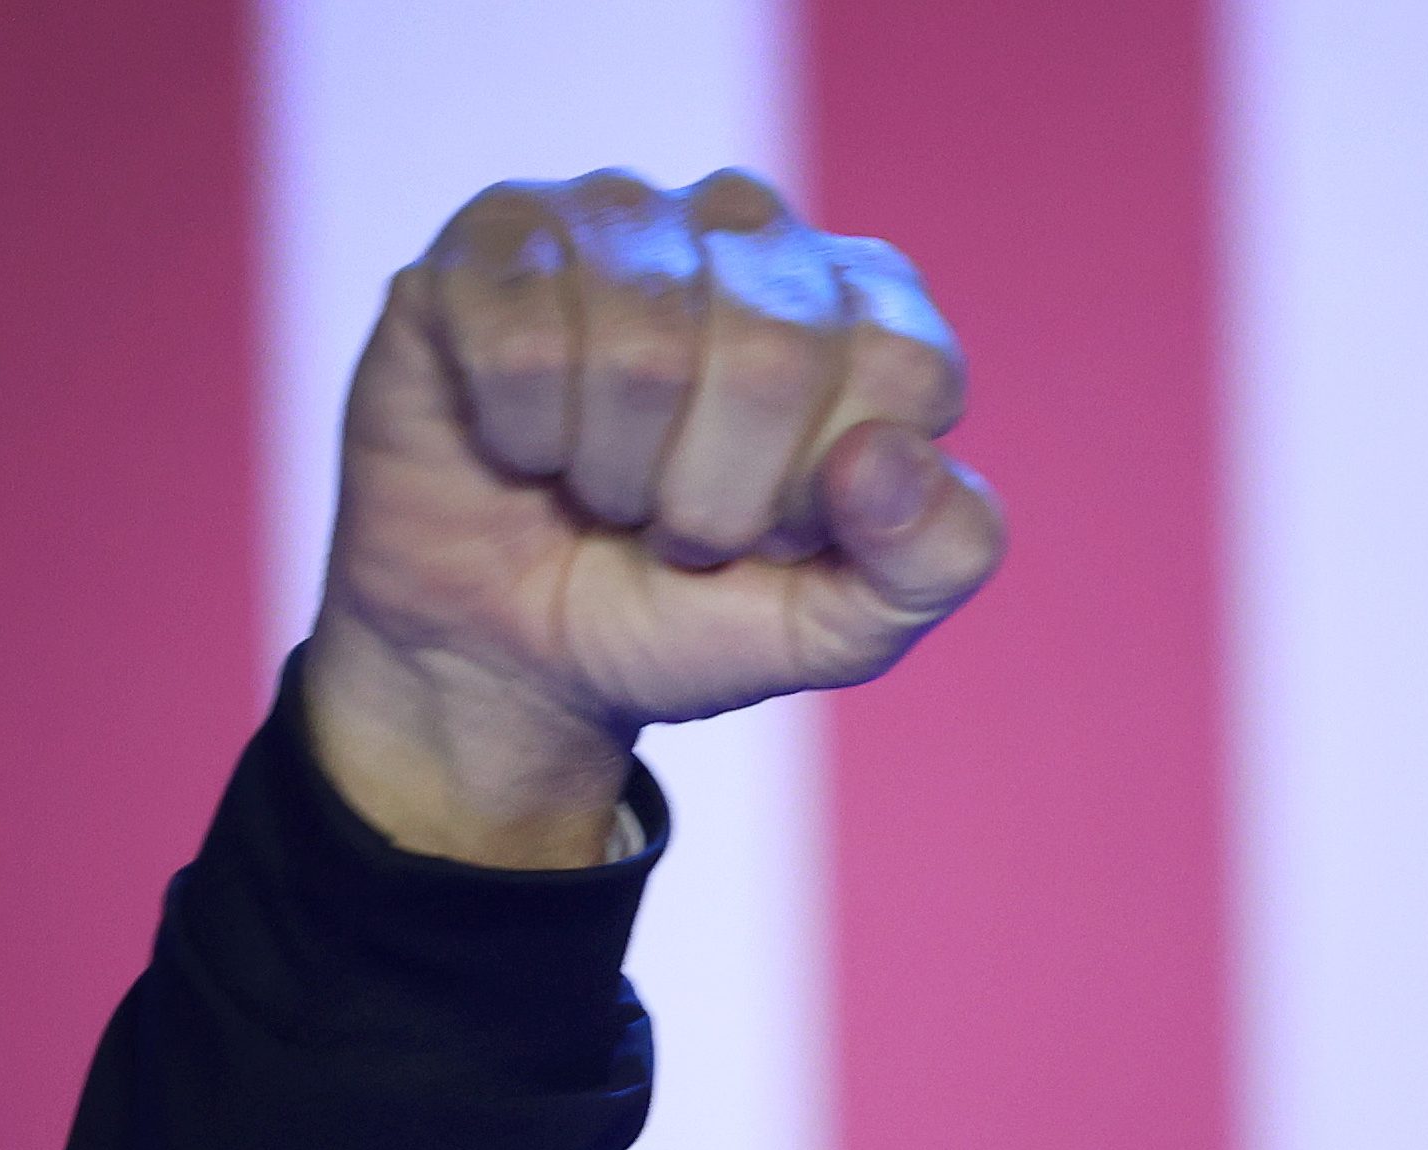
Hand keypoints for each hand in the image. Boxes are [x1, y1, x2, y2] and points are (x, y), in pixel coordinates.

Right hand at [299, 169, 1004, 865]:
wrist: (511, 653)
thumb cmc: (690, 613)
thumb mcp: (843, 626)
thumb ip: (932, 556)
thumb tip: (891, 456)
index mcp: (872, 306)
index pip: (904, 370)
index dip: (829, 493)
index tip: (780, 533)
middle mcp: (754, 229)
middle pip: (775, 352)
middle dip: (717, 497)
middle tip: (680, 527)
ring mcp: (621, 218)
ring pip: (643, 347)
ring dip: (614, 475)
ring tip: (601, 490)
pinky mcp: (494, 235)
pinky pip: (521, 338)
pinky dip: (522, 439)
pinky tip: (522, 445)